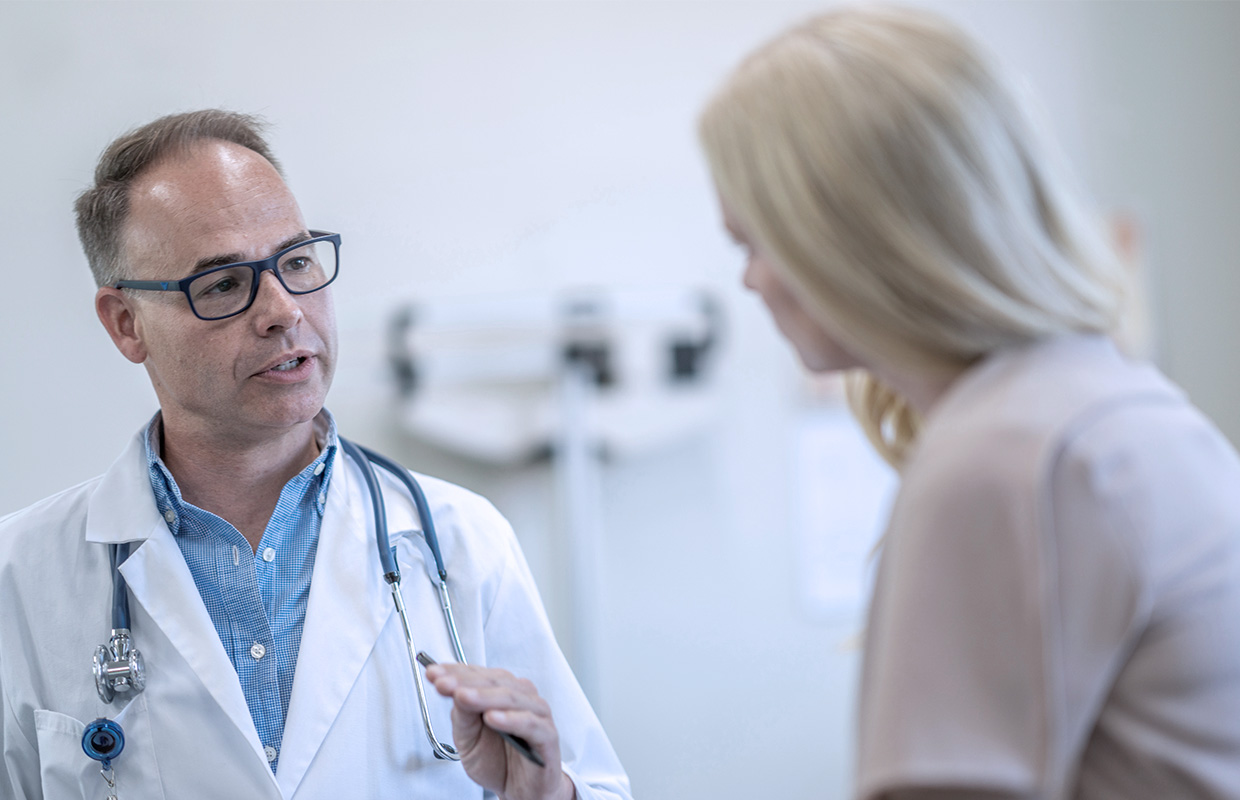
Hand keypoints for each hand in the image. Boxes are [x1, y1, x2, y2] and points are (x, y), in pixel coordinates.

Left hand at [424, 662, 575, 799]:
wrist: (520, 790)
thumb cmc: (498, 761)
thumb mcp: (468, 739)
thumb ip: (463, 716)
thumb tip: (454, 691)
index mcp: (500, 693)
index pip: (478, 674)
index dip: (454, 672)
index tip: (433, 673)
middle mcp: (521, 697)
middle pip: (493, 682)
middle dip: (464, 681)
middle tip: (443, 683)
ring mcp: (536, 714)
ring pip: (511, 698)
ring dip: (484, 696)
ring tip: (462, 696)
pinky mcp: (547, 736)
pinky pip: (530, 724)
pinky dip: (511, 719)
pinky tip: (492, 718)